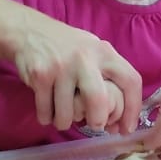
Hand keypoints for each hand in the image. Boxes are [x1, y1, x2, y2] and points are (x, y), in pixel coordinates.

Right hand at [11, 10, 141, 133]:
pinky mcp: (40, 76)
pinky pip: (46, 113)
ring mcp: (61, 67)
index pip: (130, 81)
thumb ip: (107, 77)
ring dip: (64, 122)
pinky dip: (46, 118)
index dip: (133, 109)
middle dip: (97, 121)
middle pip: (99, 101)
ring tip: (62, 115)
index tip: (127, 128)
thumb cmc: (66, 48)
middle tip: (94, 125)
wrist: (28, 31)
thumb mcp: (93, 51)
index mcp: (104, 52)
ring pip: (67, 114)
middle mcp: (85, 58)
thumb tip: (118, 119)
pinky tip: (47, 109)